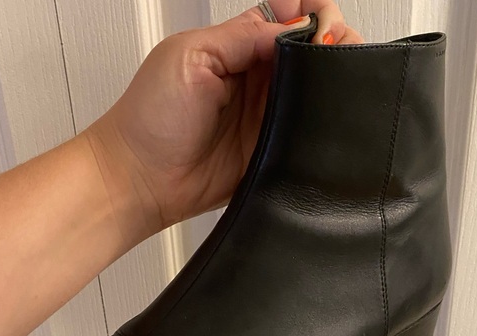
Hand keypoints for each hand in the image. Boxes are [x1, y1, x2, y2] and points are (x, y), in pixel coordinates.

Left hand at [86, 1, 363, 246]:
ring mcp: (267, 114)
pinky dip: (324, 123)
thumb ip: (245, 36)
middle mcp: (257, 78)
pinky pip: (308, 133)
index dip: (312, 12)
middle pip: (313, 48)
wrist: (142, 179)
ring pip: (317, 89)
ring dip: (332, 79)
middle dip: (333, 40)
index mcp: (238, 44)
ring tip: (333, 79)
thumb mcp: (192, 55)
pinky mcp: (272, 149)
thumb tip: (297, 26)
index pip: (291, 15)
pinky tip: (327, 115)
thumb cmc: (151, 118)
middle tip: (328, 49)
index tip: (315, 24)